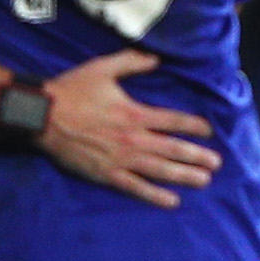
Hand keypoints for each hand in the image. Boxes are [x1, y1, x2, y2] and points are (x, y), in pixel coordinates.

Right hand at [39, 49, 221, 208]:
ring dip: (185, 176)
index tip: (209, 131)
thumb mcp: (103, 68)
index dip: (194, 126)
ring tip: (204, 181)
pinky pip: (136, 187)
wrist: (43, 116)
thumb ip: (132, 62)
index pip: (173, 120)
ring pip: (160, 170)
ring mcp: (121, 158)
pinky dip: (155, 195)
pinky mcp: (107, 174)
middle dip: (197, 156)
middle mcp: (133, 138)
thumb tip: (156, 59)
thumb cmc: (72, 90)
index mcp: (135, 113)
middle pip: (173, 149)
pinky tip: (172, 201)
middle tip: (216, 164)